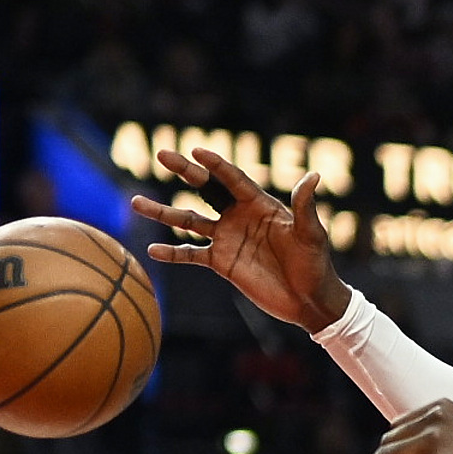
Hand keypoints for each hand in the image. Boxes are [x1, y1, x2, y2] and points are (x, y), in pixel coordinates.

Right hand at [133, 147, 350, 333]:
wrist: (310, 301)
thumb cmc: (316, 266)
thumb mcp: (312, 235)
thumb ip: (305, 206)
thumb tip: (314, 176)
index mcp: (260, 205)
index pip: (233, 179)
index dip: (217, 165)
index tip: (197, 151)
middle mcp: (238, 217)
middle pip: (206, 188)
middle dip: (185, 171)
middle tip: (163, 153)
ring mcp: (227, 239)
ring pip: (188, 220)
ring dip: (163, 211)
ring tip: (136, 202)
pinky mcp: (221, 263)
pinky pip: (191, 254)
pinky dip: (173, 252)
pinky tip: (153, 250)